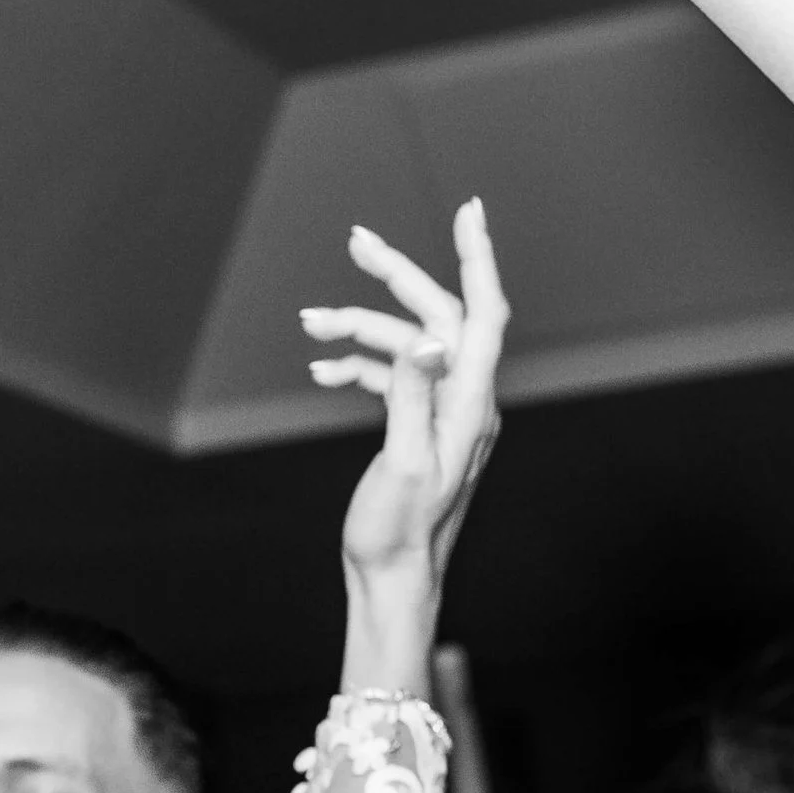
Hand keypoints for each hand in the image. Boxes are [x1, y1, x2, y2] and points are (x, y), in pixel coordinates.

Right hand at [304, 199, 505, 688]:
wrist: (394, 583)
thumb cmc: (398, 534)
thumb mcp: (403, 463)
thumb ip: (413, 396)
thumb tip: (422, 337)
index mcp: (470, 406)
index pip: (483, 314)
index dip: (477, 258)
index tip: (468, 210)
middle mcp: (464, 402)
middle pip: (435, 318)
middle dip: (395, 277)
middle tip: (356, 239)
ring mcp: (441, 414)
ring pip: (404, 347)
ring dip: (358, 330)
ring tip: (310, 325)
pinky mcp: (416, 429)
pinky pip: (392, 379)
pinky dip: (359, 366)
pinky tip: (323, 369)